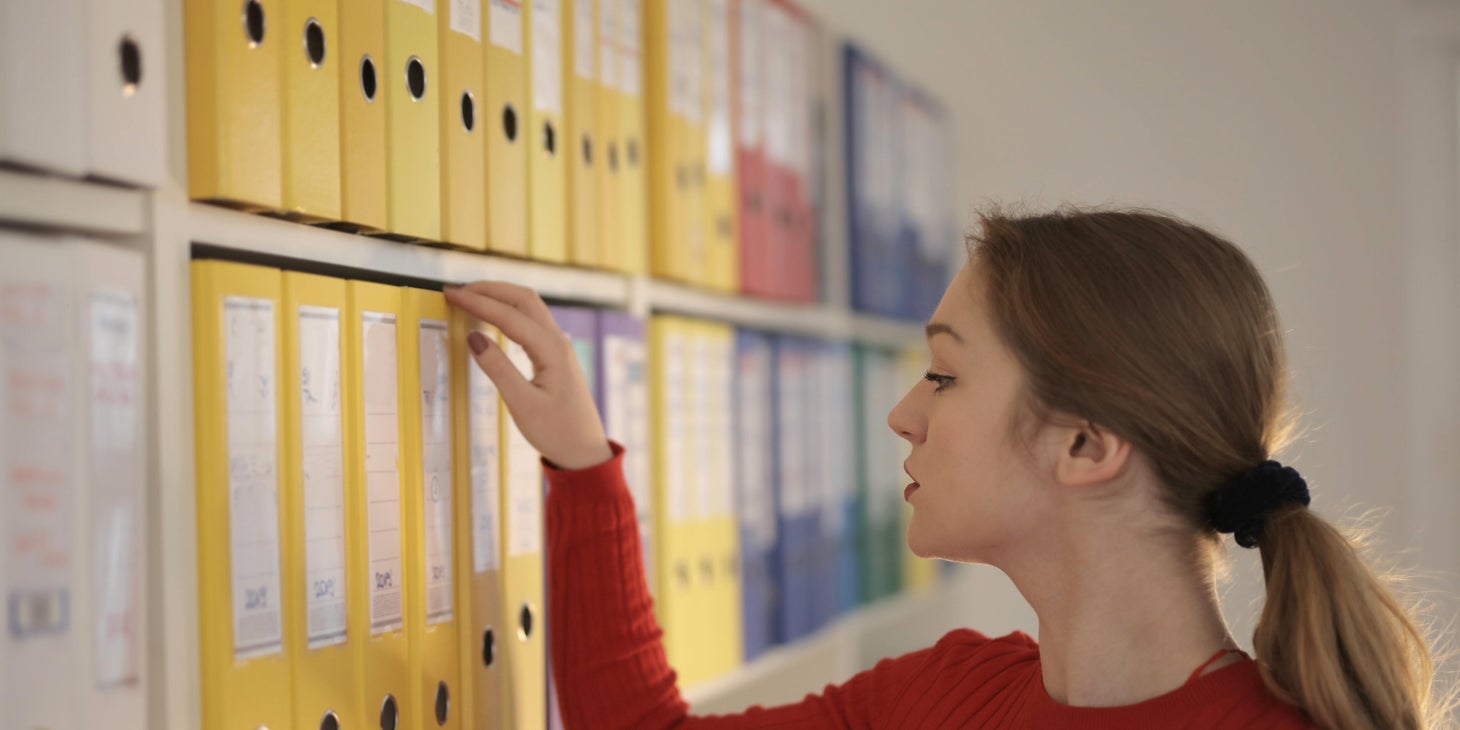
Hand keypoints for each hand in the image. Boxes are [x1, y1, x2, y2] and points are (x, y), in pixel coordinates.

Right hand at [443, 282, 612, 470]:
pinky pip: (531, 321)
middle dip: (490, 289)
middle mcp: (558, 342)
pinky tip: (492, 318)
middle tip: (457, 291)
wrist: (584, 452)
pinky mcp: (555, 355)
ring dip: (500, 297)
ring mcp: (559, 347)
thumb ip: (497, 369)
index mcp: (553, 351)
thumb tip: (473, 336)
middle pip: (523, 299)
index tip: (451, 294)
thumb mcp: (522, 405)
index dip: (478, 302)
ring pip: (529, 307)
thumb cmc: (557, 432)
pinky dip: (508, 311)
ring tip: (470, 298)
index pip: (510, 315)